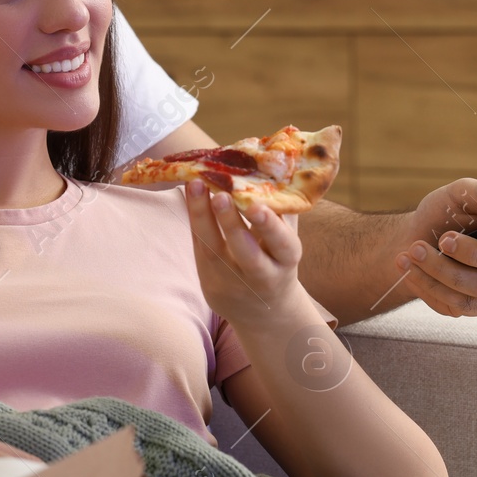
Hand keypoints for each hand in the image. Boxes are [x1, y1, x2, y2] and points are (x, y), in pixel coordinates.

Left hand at [184, 180, 303, 323]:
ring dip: (202, 216)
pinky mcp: (210, 284)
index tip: (256, 204)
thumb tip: (277, 164)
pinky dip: (194, 221)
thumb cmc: (276, 260)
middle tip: (220, 193)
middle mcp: (261, 275)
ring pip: (214, 250)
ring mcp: (232, 282)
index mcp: (286, 261)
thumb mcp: (285, 241)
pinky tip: (189, 194)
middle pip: (245, 252)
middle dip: (231, 223)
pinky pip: (199, 249)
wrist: (263, 311)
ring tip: (194, 185)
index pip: (281, 244)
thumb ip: (282, 211)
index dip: (269, 226)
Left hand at [396, 178, 476, 316]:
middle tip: (441, 238)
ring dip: (440, 270)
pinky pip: (458, 304)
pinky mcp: (476, 306)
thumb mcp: (459, 193)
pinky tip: (408, 267)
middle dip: (471, 253)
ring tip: (413, 251)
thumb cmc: (444, 213)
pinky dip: (428, 285)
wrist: (412, 239)